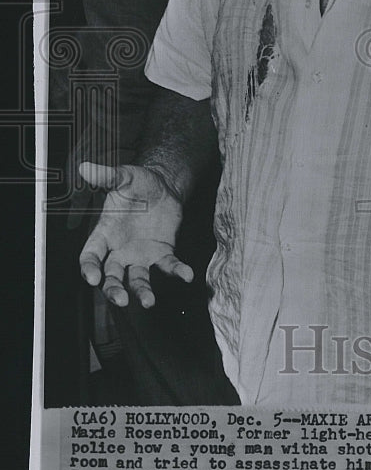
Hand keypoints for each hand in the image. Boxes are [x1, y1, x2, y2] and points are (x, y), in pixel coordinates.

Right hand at [78, 162, 190, 307]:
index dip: (89, 267)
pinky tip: (187, 275)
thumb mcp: (124, 177)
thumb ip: (106, 176)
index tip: (92, 278)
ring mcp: (141, 254)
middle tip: (121, 300)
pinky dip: (176, 272)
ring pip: (137, 279)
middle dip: (113, 289)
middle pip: (112, 276)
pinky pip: (168, 266)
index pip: (90, 255)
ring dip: (142, 291)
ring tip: (148, 301)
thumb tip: (85, 167)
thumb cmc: (138, 183)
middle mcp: (120, 249)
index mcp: (105, 233)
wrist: (163, 185)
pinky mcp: (162, 253)